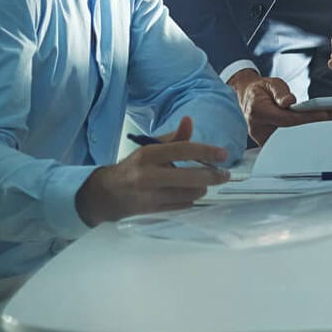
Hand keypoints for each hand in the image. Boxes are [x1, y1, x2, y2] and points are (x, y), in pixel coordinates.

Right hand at [75, 117, 228, 225]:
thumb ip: (173, 138)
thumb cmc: (134, 167)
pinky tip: (190, 193)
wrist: (107, 194)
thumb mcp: (150, 148)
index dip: (205, 151)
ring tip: (203, 183)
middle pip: (189, 176)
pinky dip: (191, 199)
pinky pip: (182, 206)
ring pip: (189, 194)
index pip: (182, 150)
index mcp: (148, 154)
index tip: (223, 154)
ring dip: (201, 188)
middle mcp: (149, 174)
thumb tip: (189, 120)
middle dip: (212, 176)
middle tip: (224, 174)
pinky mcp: (154, 211)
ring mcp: (151, 195)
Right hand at [227, 69, 331, 146]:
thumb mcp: (270, 83)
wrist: (248, 98)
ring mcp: (263, 139)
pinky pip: (288, 143)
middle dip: (315, 129)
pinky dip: (305, 138)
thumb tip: (289, 101)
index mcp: (258, 112)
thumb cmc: (261, 90)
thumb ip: (280, 91)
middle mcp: (259, 129)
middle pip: (291, 134)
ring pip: (291, 141)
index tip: (325, 114)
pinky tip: (320, 131)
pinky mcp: (268, 144)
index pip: (287, 119)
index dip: (307, 118)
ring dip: (313, 134)